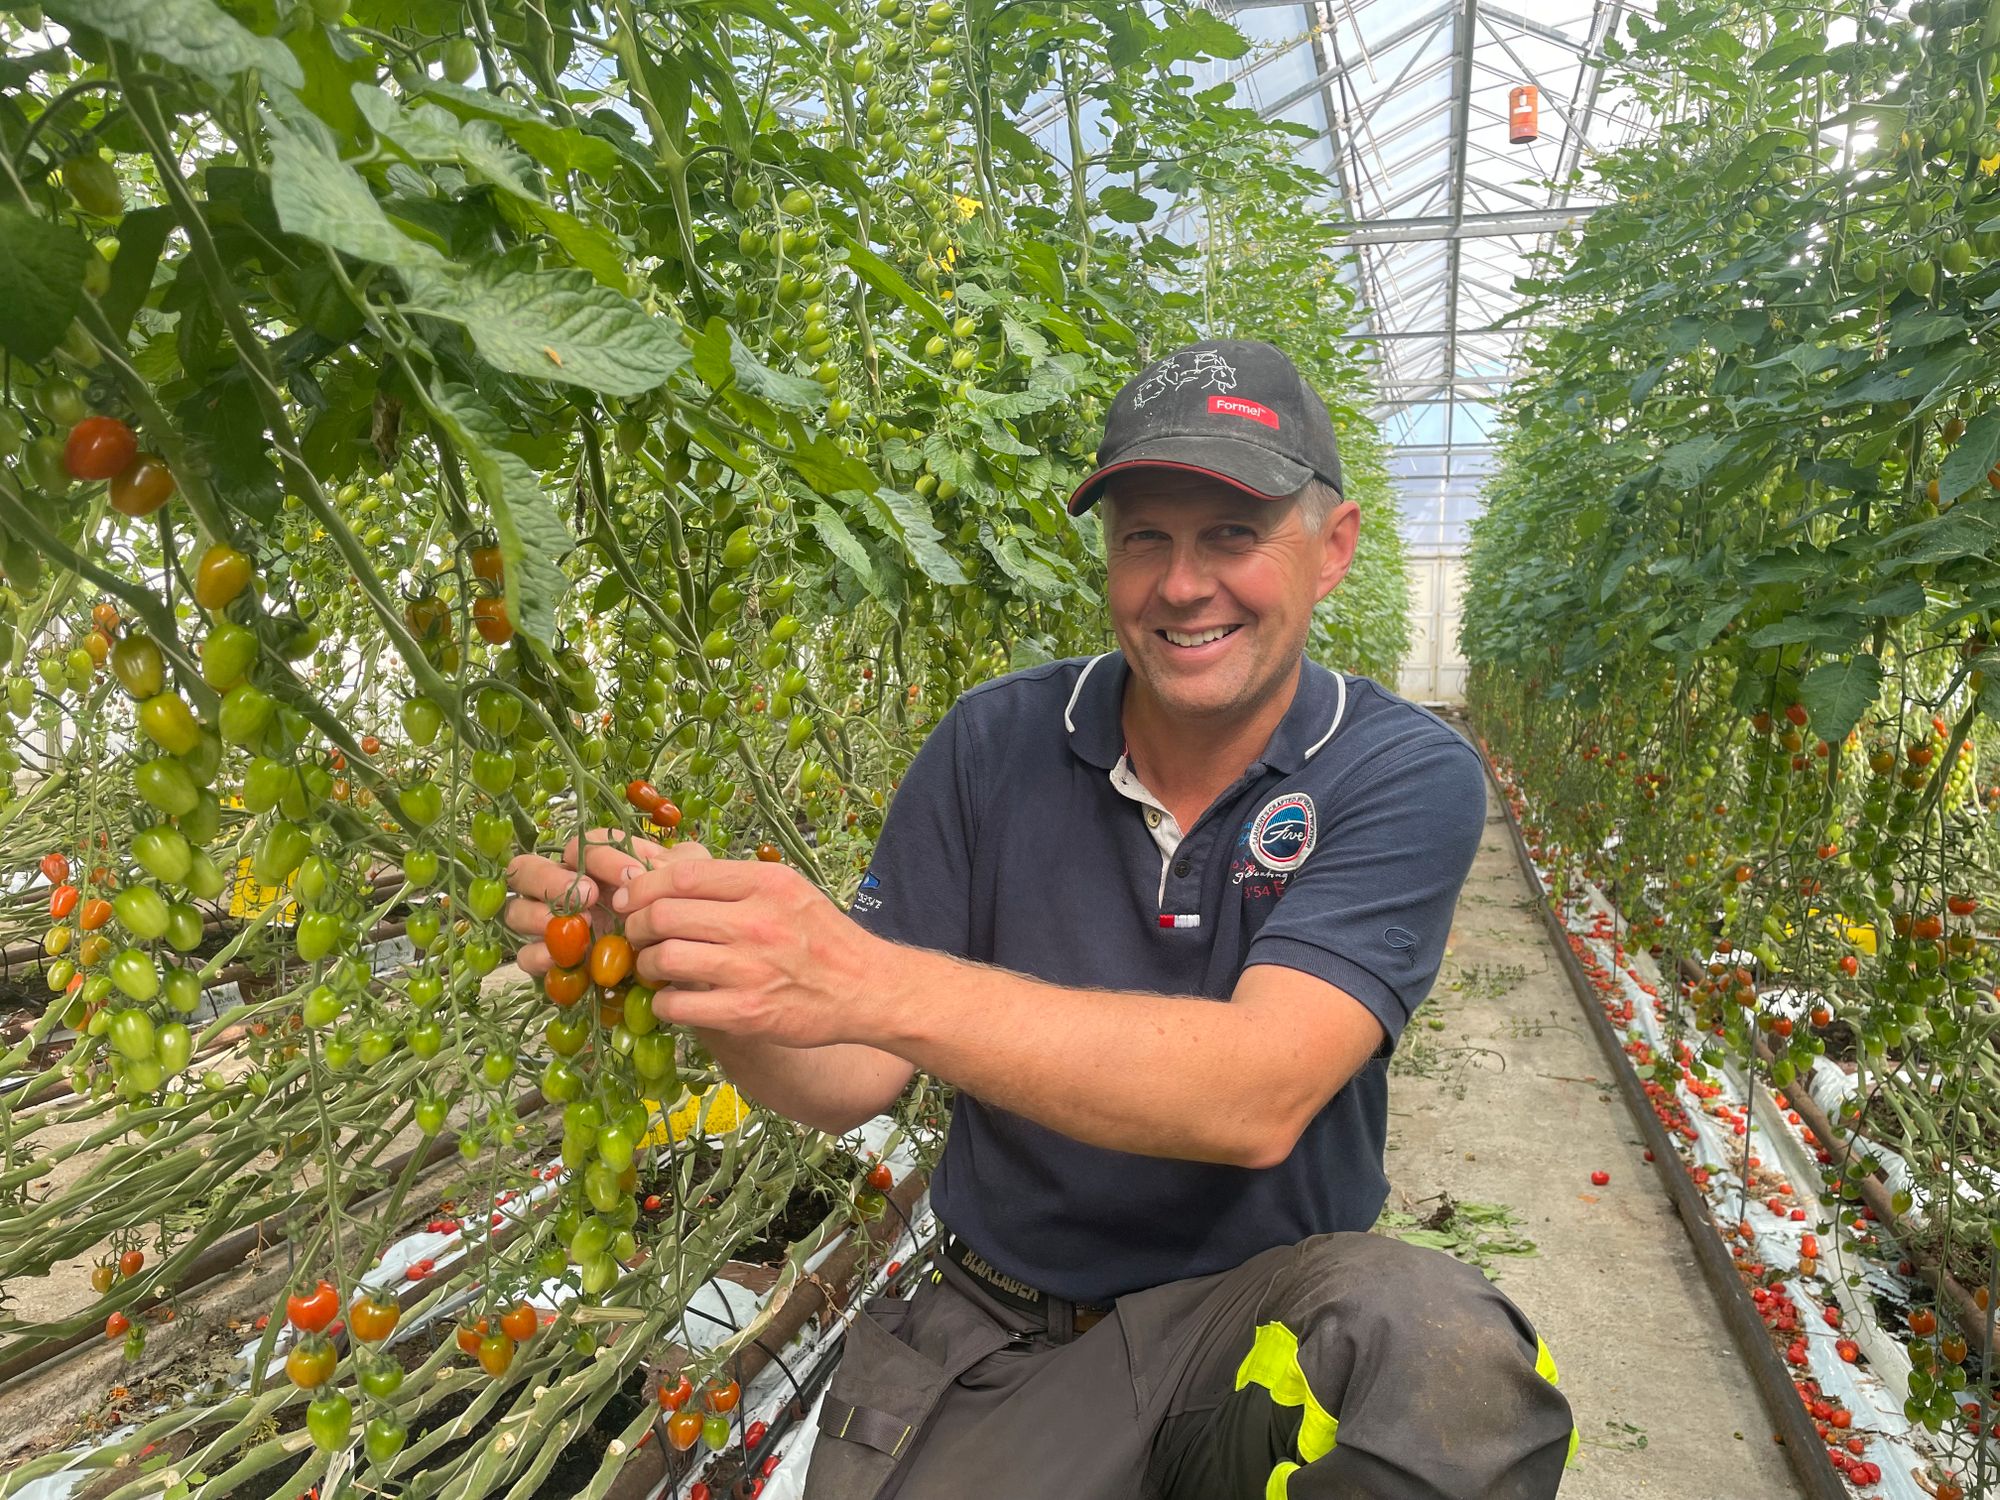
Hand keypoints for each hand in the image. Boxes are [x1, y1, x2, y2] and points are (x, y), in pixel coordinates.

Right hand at [502, 829, 693, 975]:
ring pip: (517, 910)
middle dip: (552, 878)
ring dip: (539, 914)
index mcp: (594, 865)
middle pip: (527, 869)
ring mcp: (551, 926)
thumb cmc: (680, 917)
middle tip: (589, 895)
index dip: (601, 855)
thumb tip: (652, 862)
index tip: (633, 875)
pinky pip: (526, 956)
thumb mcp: (685, 886)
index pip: (579, 846)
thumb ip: (673, 865)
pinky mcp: (551, 962)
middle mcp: (564, 890)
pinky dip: (539, 955)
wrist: (687, 969)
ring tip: (578, 926)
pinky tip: (565, 958)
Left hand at [613, 856, 879, 1046]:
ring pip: (664, 958)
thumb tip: (665, 874)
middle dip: (638, 925)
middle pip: (664, 914)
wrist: (865, 987)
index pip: (682, 875)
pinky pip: (678, 1004)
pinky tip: (672, 999)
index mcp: (765, 883)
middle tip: (638, 934)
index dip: (644, 886)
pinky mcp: (745, 1013)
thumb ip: (734, 883)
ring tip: (654, 966)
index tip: (630, 896)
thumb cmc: (820, 936)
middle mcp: (756, 922)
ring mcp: (750, 969)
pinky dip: (663, 1001)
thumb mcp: (787, 890)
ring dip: (646, 963)